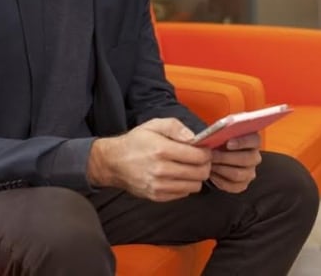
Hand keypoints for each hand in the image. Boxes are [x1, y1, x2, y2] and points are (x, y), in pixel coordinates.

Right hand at [87, 118, 211, 201]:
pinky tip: (178, 176)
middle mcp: (162, 170)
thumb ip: (176, 127)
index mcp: (162, 150)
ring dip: (196, 176)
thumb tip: (194, 138)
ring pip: (195, 186)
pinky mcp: (157, 196)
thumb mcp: (153, 125)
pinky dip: (185, 185)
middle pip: (200, 173)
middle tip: (199, 159)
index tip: (204, 150)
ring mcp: (159, 186)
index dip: (206, 152)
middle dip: (205, 165)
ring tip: (189, 168)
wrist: (113, 162)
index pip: (199, 156)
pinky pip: (183, 194)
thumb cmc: (135, 142)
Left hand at [208, 132, 261, 193]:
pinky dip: (220, 181)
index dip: (243, 142)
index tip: (228, 143)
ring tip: (210, 165)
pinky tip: (212, 174)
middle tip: (212, 155)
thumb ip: (222, 134)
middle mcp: (254, 157)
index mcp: (253, 142)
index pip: (254, 140)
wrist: (218, 157)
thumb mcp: (222, 136)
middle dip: (226, 157)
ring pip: (238, 174)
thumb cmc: (220, 143)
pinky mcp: (243, 185)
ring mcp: (250, 172)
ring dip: (221, 169)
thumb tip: (215, 137)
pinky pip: (233, 186)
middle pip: (246, 159)